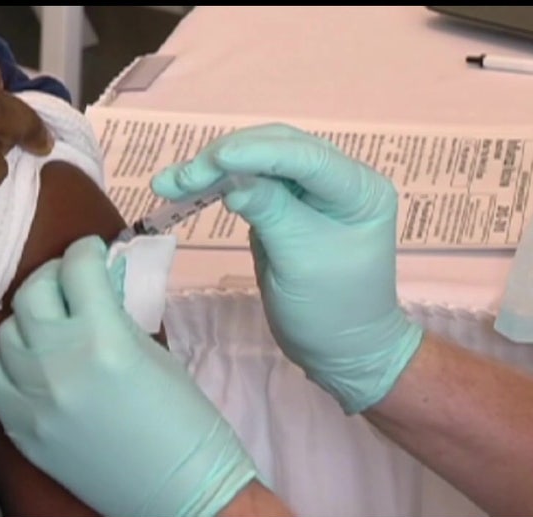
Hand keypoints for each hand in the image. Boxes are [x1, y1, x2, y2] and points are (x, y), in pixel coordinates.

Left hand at [0, 236, 256, 516]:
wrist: (180, 488)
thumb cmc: (186, 420)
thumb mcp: (156, 354)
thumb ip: (118, 319)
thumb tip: (96, 291)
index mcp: (106, 339)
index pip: (78, 269)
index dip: (87, 250)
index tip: (93, 249)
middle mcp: (59, 363)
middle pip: (32, 292)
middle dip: (56, 275)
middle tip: (74, 279)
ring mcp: (32, 398)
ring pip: (7, 331)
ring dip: (32, 317)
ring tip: (55, 322)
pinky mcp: (19, 428)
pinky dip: (13, 360)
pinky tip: (36, 362)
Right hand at [152, 124, 423, 413]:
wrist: (341, 351)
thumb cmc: (331, 311)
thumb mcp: (300, 262)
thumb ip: (270, 213)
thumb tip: (231, 179)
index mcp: (361, 190)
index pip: (308, 158)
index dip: (260, 153)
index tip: (216, 160)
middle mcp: (342, 179)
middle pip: (280, 149)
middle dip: (228, 158)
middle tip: (181, 178)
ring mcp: (314, 189)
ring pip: (262, 161)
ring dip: (216, 168)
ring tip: (171, 183)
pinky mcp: (290, 203)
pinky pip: (253, 182)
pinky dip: (220, 184)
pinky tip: (187, 189)